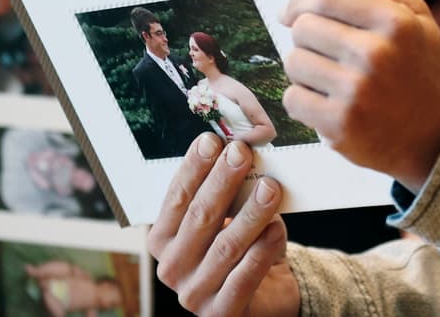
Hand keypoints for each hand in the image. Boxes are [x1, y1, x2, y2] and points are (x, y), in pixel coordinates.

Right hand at [149, 133, 297, 315]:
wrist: (262, 294)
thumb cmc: (238, 246)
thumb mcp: (225, 217)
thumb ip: (224, 193)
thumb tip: (237, 151)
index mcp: (162, 240)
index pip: (176, 198)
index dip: (194, 168)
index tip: (212, 140)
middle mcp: (172, 268)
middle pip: (199, 218)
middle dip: (222, 182)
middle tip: (242, 153)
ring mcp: (194, 294)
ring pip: (226, 246)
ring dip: (250, 213)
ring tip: (270, 187)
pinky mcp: (221, 313)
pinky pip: (245, 276)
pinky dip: (263, 249)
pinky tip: (277, 228)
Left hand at [279, 0, 439, 190]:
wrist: (435, 136)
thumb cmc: (419, 69)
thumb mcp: (415, 16)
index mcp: (395, 22)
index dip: (300, 1)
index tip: (291, 12)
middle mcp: (376, 54)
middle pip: (303, 27)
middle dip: (306, 36)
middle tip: (325, 51)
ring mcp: (356, 92)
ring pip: (293, 62)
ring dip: (304, 68)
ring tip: (330, 77)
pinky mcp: (339, 125)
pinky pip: (292, 98)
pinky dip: (303, 99)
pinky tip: (327, 101)